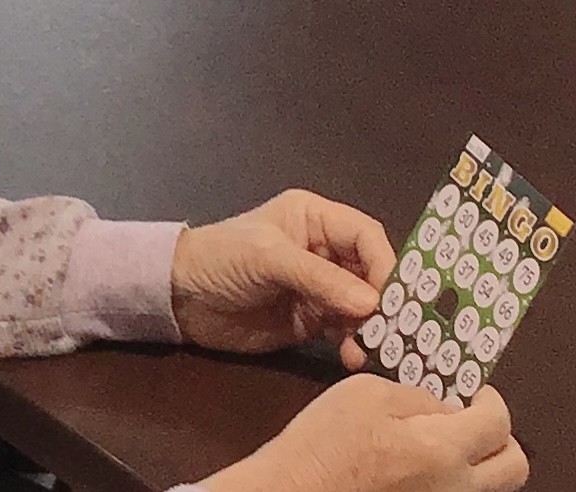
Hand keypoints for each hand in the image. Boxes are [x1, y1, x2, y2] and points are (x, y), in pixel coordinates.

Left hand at [171, 191, 393, 366]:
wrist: (180, 298)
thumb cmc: (221, 259)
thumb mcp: (268, 258)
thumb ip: (320, 279)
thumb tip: (372, 304)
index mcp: (315, 219)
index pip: (366, 236)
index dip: (386, 264)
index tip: (395, 299)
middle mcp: (324, 251)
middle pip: (371, 273)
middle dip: (383, 301)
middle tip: (392, 331)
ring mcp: (320, 288)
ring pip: (363, 306)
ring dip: (371, 328)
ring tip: (366, 349)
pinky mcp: (312, 321)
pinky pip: (346, 330)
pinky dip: (356, 343)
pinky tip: (352, 357)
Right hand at [207, 378, 526, 491]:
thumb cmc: (326, 442)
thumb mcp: (367, 393)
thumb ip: (418, 397)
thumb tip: (446, 408)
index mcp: (443, 451)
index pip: (499, 423)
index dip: (491, 400)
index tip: (474, 391)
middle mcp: (456, 489)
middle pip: (514, 467)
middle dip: (500, 437)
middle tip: (471, 419)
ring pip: (493, 489)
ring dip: (481, 462)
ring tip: (446, 444)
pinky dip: (455, 480)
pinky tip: (423, 467)